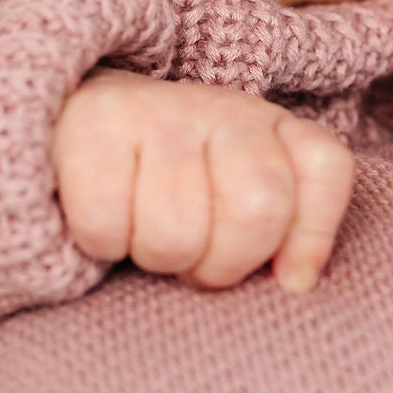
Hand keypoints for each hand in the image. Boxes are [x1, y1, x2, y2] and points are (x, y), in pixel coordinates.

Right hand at [51, 68, 354, 295]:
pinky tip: (103, 220)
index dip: (309, 238)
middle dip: (223, 264)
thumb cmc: (166, 186)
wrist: (68, 125)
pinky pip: (107, 226)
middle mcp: (221, 108)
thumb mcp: (235, 203)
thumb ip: (283, 234)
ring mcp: (156, 111)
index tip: (283, 278)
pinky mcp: (93, 127)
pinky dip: (101, 242)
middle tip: (193, 258)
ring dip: (156, 257)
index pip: (324, 168)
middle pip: (258, 209)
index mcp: (270, 127)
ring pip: (178, 233)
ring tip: (144, 234)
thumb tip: (295, 283)